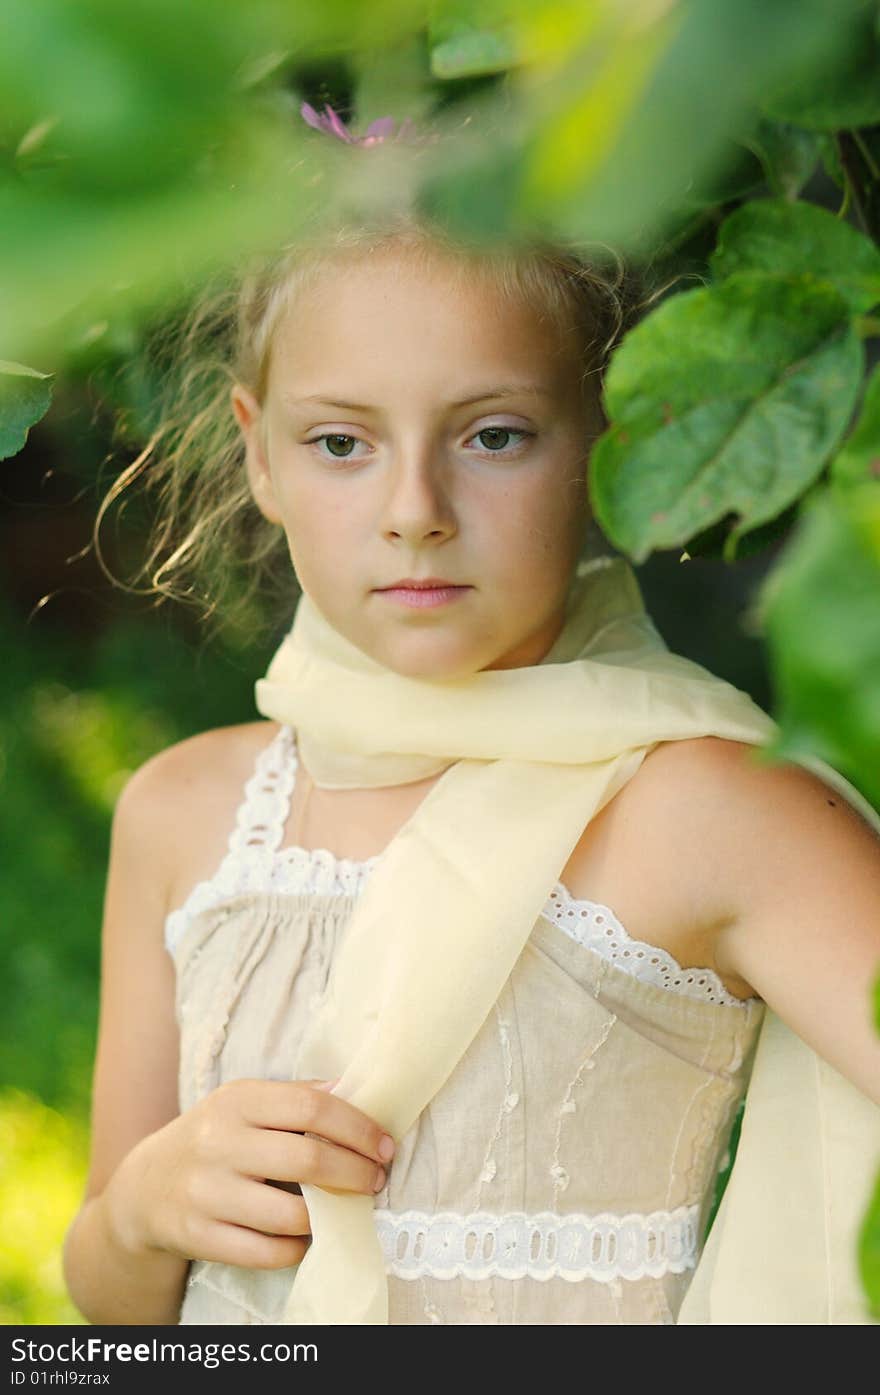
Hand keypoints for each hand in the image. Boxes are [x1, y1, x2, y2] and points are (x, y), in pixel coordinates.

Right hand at [105, 1077, 394, 1270]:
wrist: (145, 1188)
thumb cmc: (215, 1139)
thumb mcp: (244, 1104)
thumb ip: (296, 1096)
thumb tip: (358, 1091)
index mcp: (236, 1100)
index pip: (311, 1106)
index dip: (357, 1127)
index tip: (384, 1145)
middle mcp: (217, 1142)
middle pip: (307, 1159)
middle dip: (354, 1173)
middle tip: (375, 1180)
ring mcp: (205, 1192)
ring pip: (290, 1214)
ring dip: (329, 1216)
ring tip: (344, 1210)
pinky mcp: (198, 1236)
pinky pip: (266, 1252)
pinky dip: (297, 1248)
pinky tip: (306, 1237)